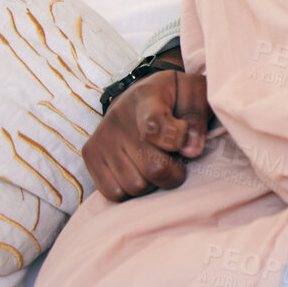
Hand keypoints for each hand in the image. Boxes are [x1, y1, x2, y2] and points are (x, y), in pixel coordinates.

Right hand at [83, 65, 211, 201]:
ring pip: (136, 186)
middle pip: (154, 168)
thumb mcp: (193, 93)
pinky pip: (115, 193)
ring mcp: (102, 139)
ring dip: (153, 182)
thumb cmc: (173, 96)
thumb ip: (197, 118)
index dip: (177, 140)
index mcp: (147, 98)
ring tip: (155, 161)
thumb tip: (190, 151)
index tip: (184, 136)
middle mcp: (119, 119)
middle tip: (176, 158)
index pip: (156, 126)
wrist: (138, 97)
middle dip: (174, 171)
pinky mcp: (90, 155)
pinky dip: (132, 190)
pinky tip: (139, 171)